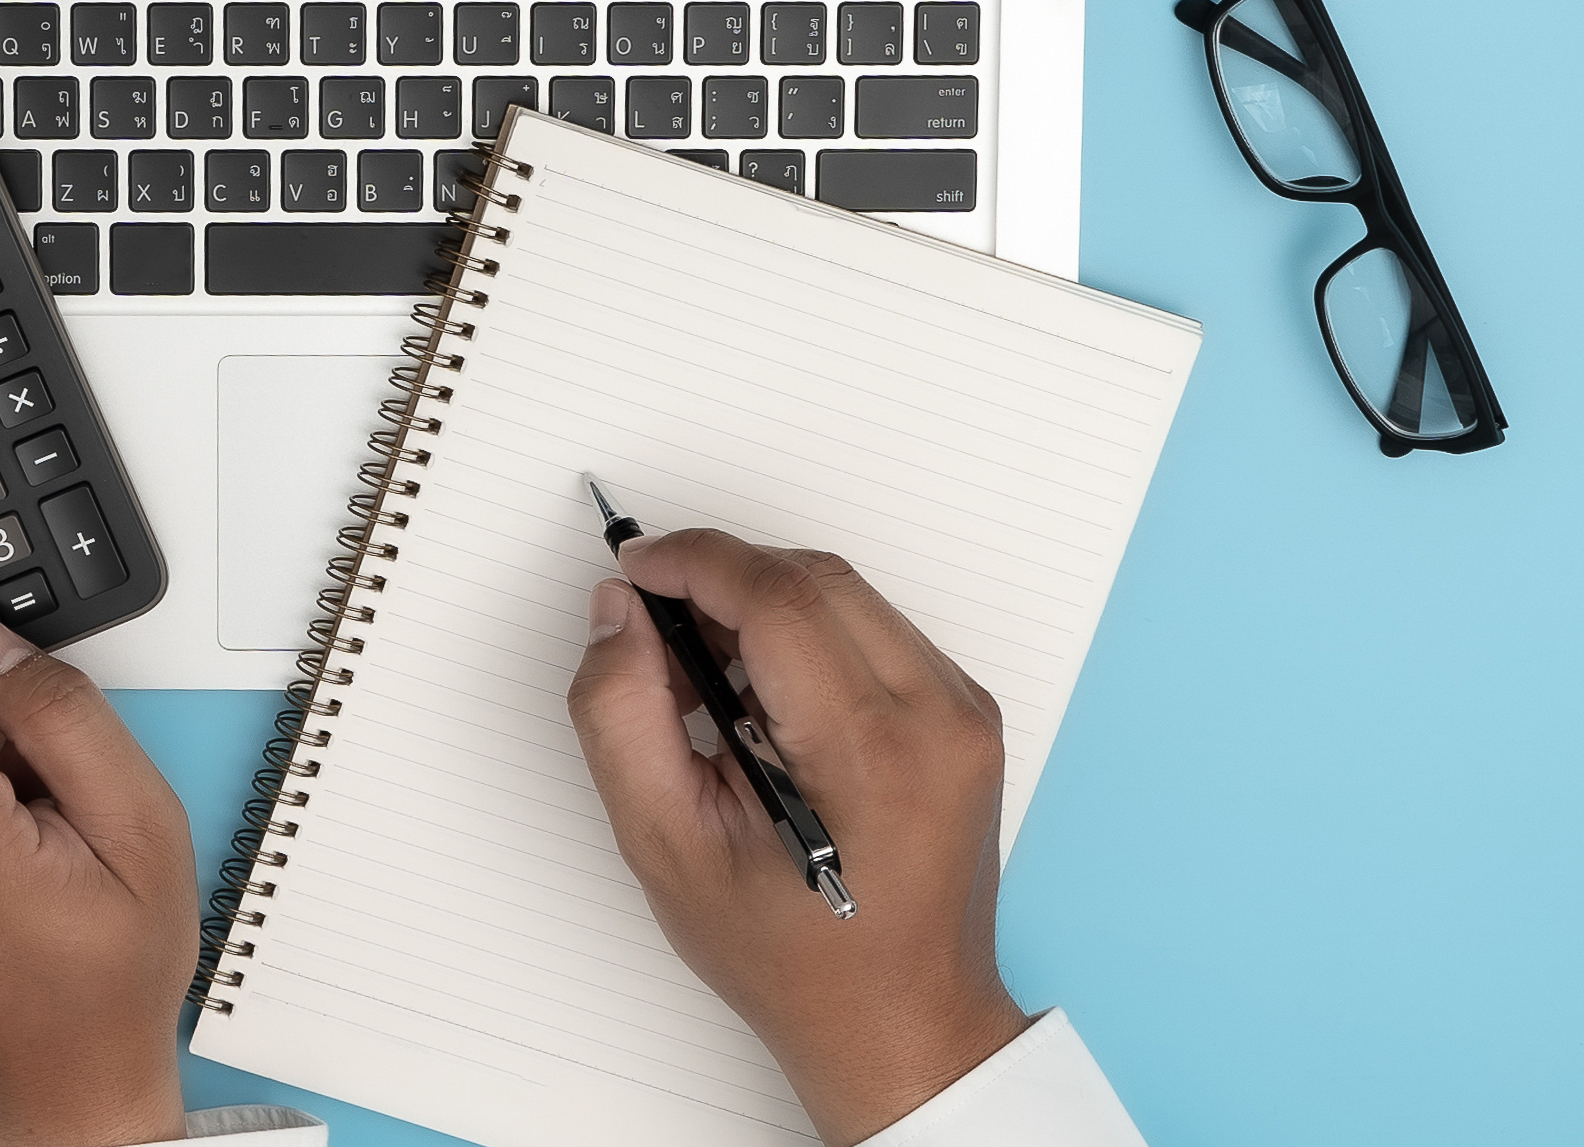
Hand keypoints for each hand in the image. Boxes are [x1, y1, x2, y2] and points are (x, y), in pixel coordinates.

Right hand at [564, 529, 1028, 1144]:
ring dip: (763, 608)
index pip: (778, 598)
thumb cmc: (793, 958)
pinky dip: (806, 638)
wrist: (900, 1020)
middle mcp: (940, 719)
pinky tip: (764, 702)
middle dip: (721, 579)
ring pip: (847, 596)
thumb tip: (617, 614)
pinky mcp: (967, 717)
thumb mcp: (668, 846)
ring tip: (707, 682)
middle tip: (654, 632)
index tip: (633, 570)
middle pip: (815, 580)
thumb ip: (621, 717)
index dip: (691, 563)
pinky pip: (875, 631)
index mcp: (872, 755)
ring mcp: (965, 714)